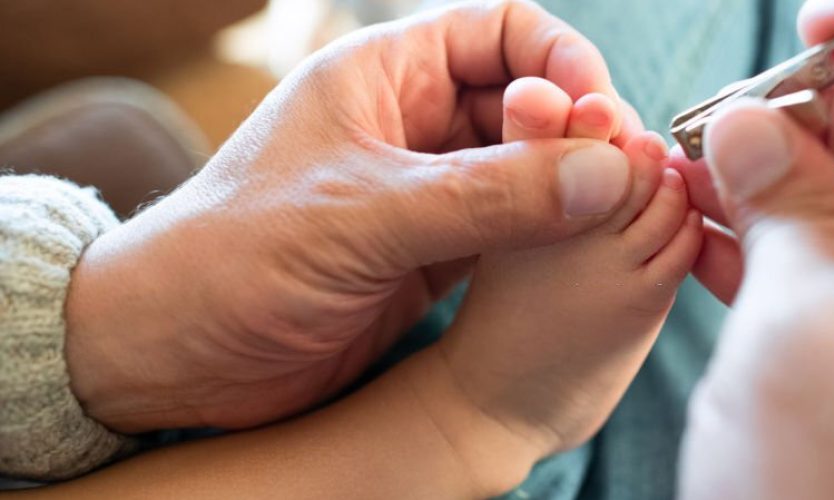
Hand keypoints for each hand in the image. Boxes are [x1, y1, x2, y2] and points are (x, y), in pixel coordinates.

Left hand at [62, 0, 644, 432]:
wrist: (173, 354)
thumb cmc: (233, 260)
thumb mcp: (362, 215)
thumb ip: (486, 195)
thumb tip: (605, 173)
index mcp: (382, 76)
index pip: (501, 31)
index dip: (562, 61)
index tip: (600, 113)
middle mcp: (411, 124)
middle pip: (528, 101)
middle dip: (580, 131)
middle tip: (623, 177)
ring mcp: (427, 191)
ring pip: (528, 170)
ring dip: (573, 190)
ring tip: (617, 220)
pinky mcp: (434, 254)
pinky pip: (515, 233)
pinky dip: (553, 242)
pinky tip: (583, 259)